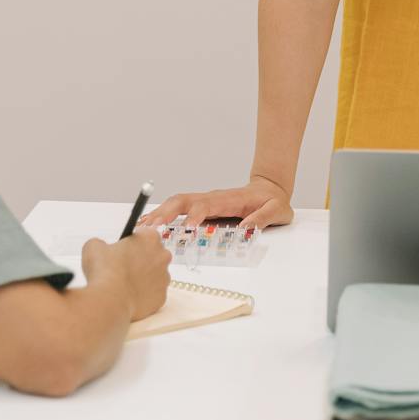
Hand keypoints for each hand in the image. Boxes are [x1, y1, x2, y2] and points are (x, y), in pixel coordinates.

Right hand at [81, 230, 171, 321]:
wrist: (110, 300)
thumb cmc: (105, 271)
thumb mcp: (94, 246)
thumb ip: (101, 243)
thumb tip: (101, 248)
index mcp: (150, 238)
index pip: (144, 235)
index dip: (131, 243)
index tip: (123, 250)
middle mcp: (162, 256)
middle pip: (153, 255)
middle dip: (140, 260)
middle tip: (123, 268)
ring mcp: (164, 278)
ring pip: (155, 276)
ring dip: (143, 278)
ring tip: (124, 284)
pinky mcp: (161, 298)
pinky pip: (153, 295)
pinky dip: (143, 296)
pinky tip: (129, 296)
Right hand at [143, 175, 293, 232]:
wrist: (270, 189)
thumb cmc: (273, 201)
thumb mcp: (276, 210)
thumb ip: (263, 218)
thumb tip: (246, 227)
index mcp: (228, 199)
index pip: (206, 205)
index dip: (195, 216)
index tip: (186, 230)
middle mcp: (212, 198)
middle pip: (183, 200)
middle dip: (165, 212)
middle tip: (150, 228)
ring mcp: (205, 201)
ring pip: (177, 203)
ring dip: (159, 213)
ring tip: (142, 227)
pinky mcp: (202, 206)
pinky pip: (179, 208)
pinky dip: (163, 214)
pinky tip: (150, 224)